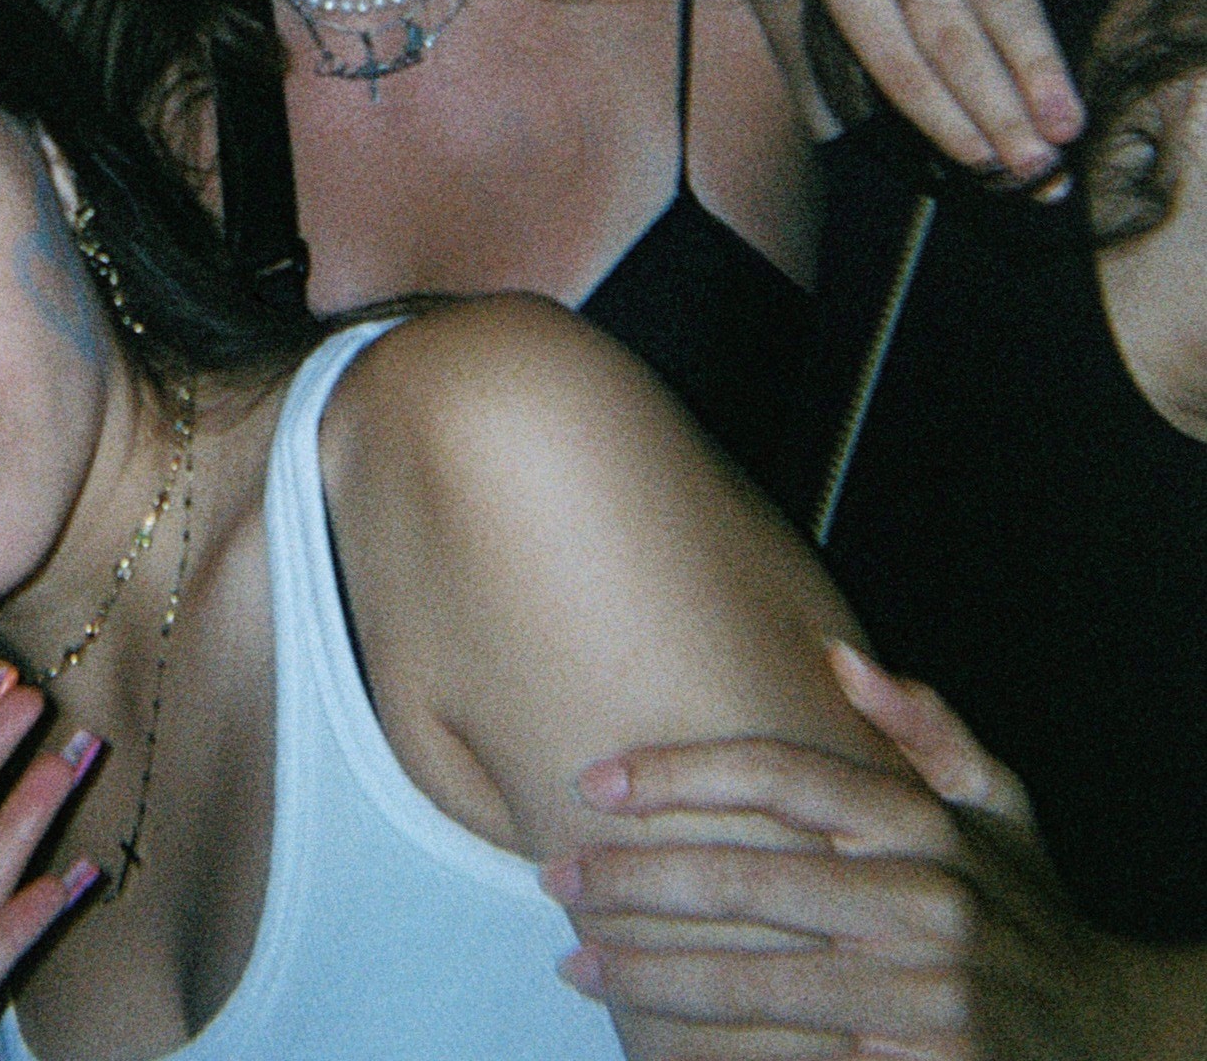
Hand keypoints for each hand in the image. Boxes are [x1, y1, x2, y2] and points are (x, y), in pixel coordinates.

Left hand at [548, 644, 1198, 1059]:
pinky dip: (722, 1054)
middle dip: (636, 883)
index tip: (593, 780)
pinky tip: (659, 1047)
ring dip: (655, 975)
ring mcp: (929, 994)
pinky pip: (798, 1057)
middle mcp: (926, 902)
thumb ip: (928, 728)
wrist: (1120, 1042)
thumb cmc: (1030, 912)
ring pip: (759, 979)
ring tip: (578, 966)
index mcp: (927, 826)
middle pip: (749, 879)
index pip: (781, 774)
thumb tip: (837, 655)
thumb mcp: (1002, 811)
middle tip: (556, 880)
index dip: (679, 772)